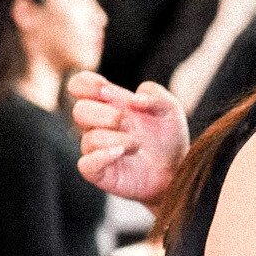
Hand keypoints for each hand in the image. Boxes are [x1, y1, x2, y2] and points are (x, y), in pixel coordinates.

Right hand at [69, 72, 189, 203]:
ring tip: (136, 145)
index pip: (81, 85)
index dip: (85, 83)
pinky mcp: (99, 172)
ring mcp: (97, 149)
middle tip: (124, 120)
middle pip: (79, 111)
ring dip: (116, 138)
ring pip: (89, 138)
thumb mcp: (170, 108)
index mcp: (110, 103)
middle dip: (101, 113)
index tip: (104, 89)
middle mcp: (99, 124)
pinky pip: (86, 164)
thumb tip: (134, 100)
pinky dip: (101, 157)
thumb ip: (155, 94)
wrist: (176, 169)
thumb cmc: (168, 137)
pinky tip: (120, 153)